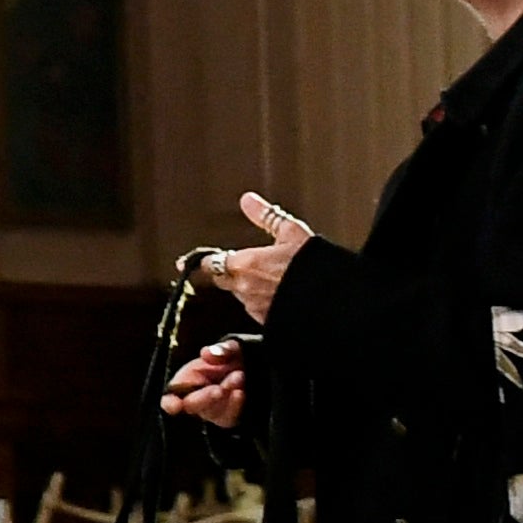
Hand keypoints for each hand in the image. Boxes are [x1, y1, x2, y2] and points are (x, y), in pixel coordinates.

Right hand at [160, 339, 250, 427]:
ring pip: (211, 412)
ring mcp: (213, 410)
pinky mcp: (228, 417)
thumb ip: (219, 350)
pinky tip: (240, 393)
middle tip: (219, 387)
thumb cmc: (236, 360)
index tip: (176, 405)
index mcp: (187, 381)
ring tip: (238, 376)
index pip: (170, 397)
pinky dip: (234, 406)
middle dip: (204, 397)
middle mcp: (197, 398)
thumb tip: (206, 353)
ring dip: (224, 396)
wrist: (260, 369)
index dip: (170, 402)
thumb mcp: (231, 349)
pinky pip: (228, 417)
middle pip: (192, 406)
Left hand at [190, 195, 311, 321]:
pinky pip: (255, 309)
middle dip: (227, 272)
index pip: (211, 263)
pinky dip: (261, 301)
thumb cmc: (315, 264)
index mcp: (244, 263)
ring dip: (246, 286)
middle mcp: (243, 287)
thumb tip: (247, 199)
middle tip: (239, 265)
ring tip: (270, 278)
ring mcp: (254, 307)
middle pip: (223, 280)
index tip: (186, 263)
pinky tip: (280, 295)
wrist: (336, 300)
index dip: (202, 261)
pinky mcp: (265, 323)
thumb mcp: (292, 232)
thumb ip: (265, 216)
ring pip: (240, 295)